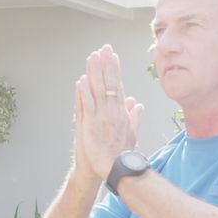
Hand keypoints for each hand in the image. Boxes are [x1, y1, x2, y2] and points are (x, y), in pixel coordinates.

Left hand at [73, 45, 143, 180]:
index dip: (115, 70)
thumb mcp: (131, 132)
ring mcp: (102, 117)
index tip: (113, 57)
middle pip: (110, 82)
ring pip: (98, 90)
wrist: (117, 168)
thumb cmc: (123, 153)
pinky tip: (82, 80)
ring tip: (92, 57)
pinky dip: (84, 92)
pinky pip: (88, 105)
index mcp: (121, 112)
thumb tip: (136, 104)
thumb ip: (133, 116)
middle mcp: (113, 111)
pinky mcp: (92, 124)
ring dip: (94, 72)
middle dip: (106, 64)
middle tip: (104, 48)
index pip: (118, 85)